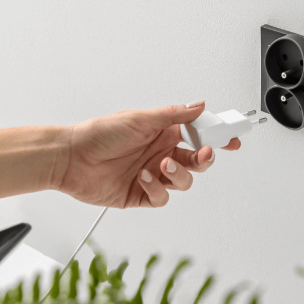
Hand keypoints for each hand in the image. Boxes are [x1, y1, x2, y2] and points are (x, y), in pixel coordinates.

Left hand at [52, 101, 240, 207]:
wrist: (70, 158)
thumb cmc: (99, 133)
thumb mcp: (139, 118)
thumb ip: (173, 115)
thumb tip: (199, 105)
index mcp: (163, 132)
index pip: (198, 133)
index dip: (217, 135)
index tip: (232, 136)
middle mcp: (160, 153)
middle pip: (196, 160)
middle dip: (205, 157)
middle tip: (205, 151)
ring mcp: (152, 174)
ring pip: (183, 180)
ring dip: (178, 174)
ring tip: (162, 164)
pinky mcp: (141, 194)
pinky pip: (162, 197)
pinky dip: (156, 188)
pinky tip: (143, 177)